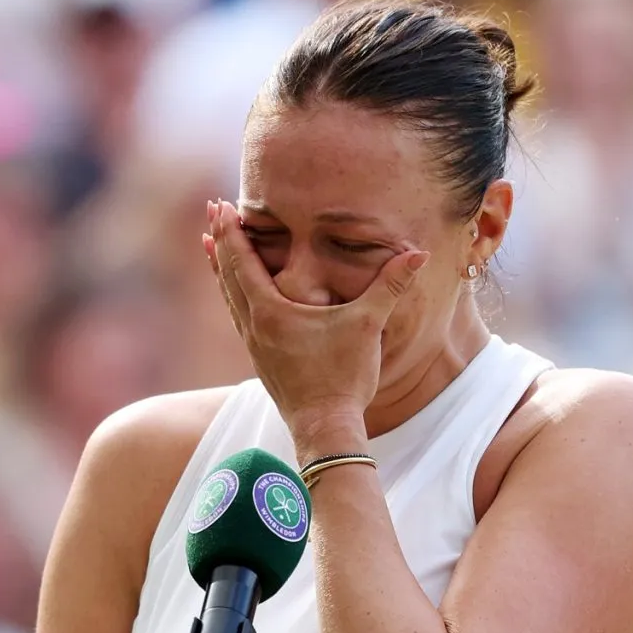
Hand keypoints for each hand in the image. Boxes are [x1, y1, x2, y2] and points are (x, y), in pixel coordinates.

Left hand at [204, 200, 427, 436]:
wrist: (326, 428)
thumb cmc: (344, 378)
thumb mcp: (368, 326)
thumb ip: (390, 287)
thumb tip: (420, 255)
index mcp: (271, 312)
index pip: (242, 261)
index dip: (230, 232)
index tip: (219, 205)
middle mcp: (254, 326)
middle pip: (228, 274)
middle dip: (220, 241)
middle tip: (213, 212)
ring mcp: (255, 345)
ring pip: (229, 297)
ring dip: (221, 268)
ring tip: (211, 247)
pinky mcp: (262, 360)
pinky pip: (239, 317)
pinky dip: (233, 295)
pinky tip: (239, 296)